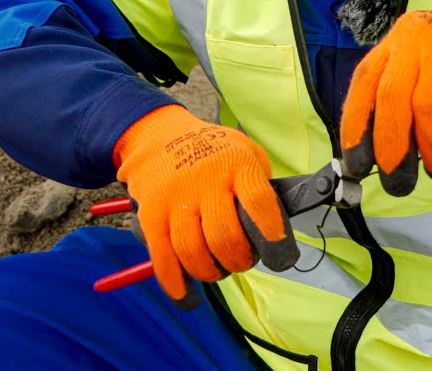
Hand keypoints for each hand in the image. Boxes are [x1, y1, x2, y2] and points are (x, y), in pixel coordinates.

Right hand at [114, 104, 298, 307]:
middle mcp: (206, 181)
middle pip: (225, 237)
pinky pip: (163, 258)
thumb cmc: (212, 151)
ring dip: (211, 272)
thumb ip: (262, 182)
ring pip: (194, 252)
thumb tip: (276, 225)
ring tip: (217, 268)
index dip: (272, 234)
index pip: (258, 202)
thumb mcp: (245, 150)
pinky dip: (176, 284)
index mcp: (237, 164)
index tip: (280, 255)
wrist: (157, 136)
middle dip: (239, 260)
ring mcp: (176, 199)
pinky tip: (187, 295)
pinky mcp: (151, 215)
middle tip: (241, 260)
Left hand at [340, 7, 431, 196]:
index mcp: (400, 40)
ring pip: (429, 114)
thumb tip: (376, 157)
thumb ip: (403, 100)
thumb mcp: (429, 70)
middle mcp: (419, 40)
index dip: (356, 126)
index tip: (356, 164)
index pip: (365, 82)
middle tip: (397, 185)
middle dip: (392, 151)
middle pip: (393, 101)